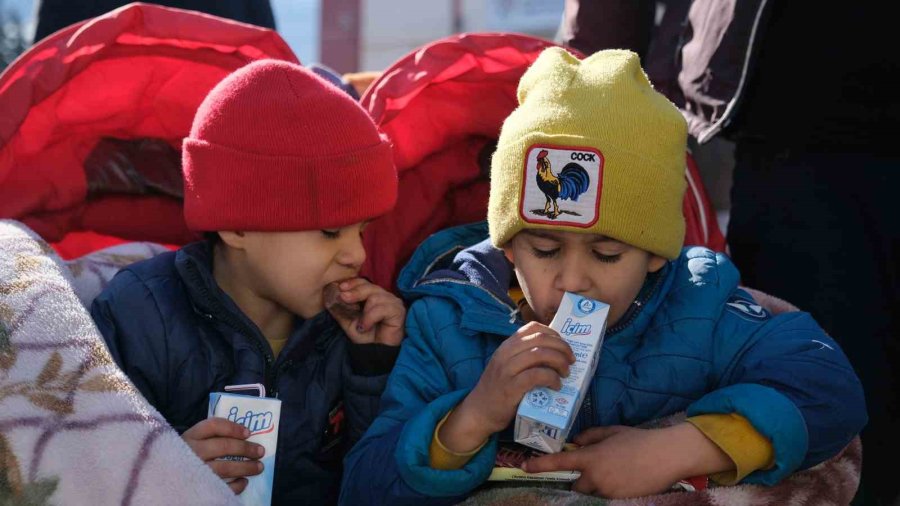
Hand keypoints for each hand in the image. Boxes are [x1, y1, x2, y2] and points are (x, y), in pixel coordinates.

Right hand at [182, 418, 264, 494]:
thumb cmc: (186, 455)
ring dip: (246, 467)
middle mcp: (192, 451)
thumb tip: (244, 435)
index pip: (214, 426)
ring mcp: (194, 471)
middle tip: (261, 451)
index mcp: (191, 436)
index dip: (233, 428)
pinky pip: (221, 486)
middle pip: (223, 446)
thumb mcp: (194, 440)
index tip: (248, 432)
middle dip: (245, 449)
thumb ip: (212, 436)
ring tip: (259, 467)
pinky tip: (244, 481)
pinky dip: (236, 485)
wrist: (165, 477)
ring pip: (225, 468)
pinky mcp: (198, 487)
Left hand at [328, 278, 404, 345]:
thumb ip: (340, 309)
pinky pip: (382, 308)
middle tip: (344, 298)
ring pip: (375, 297)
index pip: (364, 282)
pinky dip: (371, 318)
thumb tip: (328, 296)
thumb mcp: (348, 322)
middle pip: (369, 286)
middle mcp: (384, 296)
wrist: (375, 352)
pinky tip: (366, 327)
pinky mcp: (399, 311)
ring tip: (361, 325)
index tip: (341, 287)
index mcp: (373, 295)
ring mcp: (393, 302)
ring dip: (364, 312)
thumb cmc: (365, 336)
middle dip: (355, 292)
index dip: (352, 283)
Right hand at [439, 322, 574, 451]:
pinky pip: (537, 375)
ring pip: (540, 354)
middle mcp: (506, 353)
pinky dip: (552, 378)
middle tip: (571, 360)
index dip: (553, 334)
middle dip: (562, 347)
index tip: (564, 345)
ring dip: (559, 362)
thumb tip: (554, 353)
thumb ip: (523, 357)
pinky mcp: (511, 387)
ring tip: (565, 373)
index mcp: (506, 346)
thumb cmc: (498, 389)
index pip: (533, 328)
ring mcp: (507, 370)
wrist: (479, 411)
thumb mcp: (507, 366)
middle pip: (540, 339)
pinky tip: (556, 385)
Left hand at [522, 423, 732, 497]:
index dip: (540, 465)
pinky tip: (622, 478)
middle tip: (592, 468)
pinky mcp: (619, 500)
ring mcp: (607, 491)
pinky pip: (605, 497)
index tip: (525, 467)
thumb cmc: (638, 440)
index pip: (559, 463)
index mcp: (591, 458)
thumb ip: (590, 436)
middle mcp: (595, 477)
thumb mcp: (612, 432)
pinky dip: (608, 489)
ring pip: (590, 492)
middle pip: (575, 484)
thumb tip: (576, 441)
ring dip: (594, 484)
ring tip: (613, 471)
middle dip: (579, 479)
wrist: (667, 456)